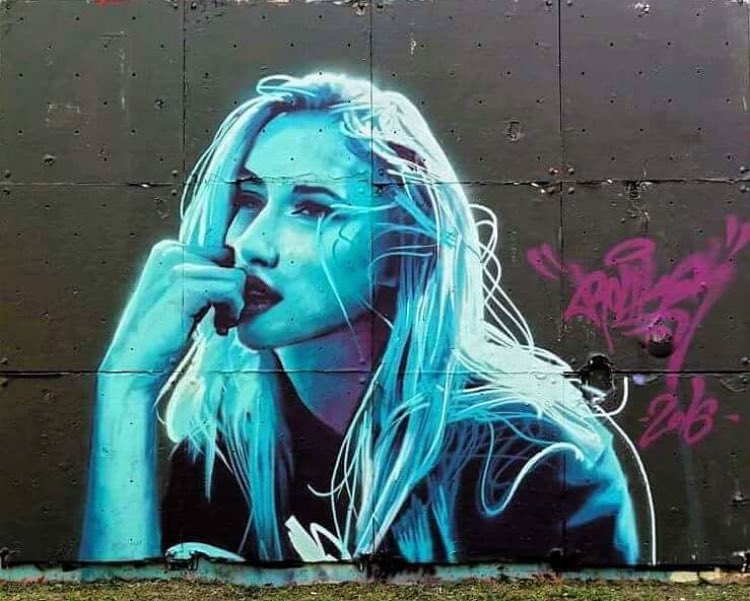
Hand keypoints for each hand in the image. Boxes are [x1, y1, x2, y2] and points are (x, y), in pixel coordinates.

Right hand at [100, 240, 244, 374]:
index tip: (219, 310)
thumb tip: (256, 279)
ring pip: (237, 277)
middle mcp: (171, 251)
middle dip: (233, 294)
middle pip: (233, 263)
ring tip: (219, 324)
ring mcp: (176, 266)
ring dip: (235, 305)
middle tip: (221, 320)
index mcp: (169, 249)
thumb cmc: (166, 335)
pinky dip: (233, 311)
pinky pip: (232, 289)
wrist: (137, 362)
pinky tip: (219, 328)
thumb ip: (212, 280)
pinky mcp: (184, 284)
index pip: (224, 254)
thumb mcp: (191, 299)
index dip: (228, 284)